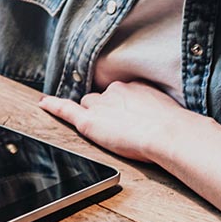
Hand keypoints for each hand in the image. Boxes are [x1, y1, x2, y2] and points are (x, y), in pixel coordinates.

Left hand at [38, 80, 207, 162]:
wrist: (170, 134)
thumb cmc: (177, 128)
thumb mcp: (171, 113)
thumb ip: (160, 113)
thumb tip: (168, 123)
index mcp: (135, 87)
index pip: (118, 94)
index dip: (118, 106)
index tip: (126, 113)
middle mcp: (114, 91)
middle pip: (99, 99)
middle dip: (103, 111)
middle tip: (118, 127)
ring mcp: (100, 105)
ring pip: (87, 107)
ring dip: (91, 116)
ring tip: (103, 130)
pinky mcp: (89, 121)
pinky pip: (66, 109)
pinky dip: (53, 106)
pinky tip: (43, 104)